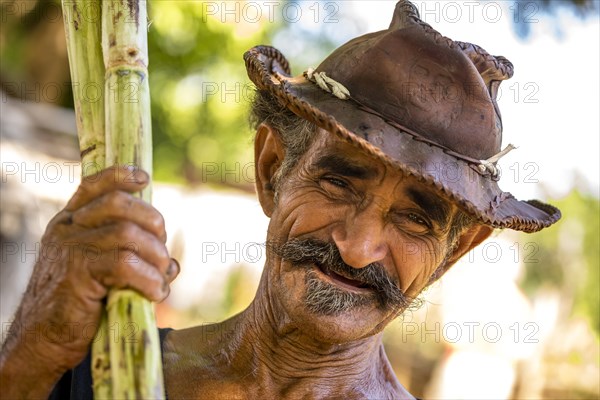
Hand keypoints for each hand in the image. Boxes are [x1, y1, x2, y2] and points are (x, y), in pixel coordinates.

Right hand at [0, 166, 178, 396]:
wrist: (43, 340)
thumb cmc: (78, 305)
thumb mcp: (99, 270)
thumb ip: (128, 255)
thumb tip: (173, 263)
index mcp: (71, 222)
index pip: (94, 185)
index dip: (121, 176)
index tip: (145, 180)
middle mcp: (68, 230)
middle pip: (120, 204)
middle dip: (153, 224)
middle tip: (162, 253)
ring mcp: (70, 250)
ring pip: (128, 234)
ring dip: (156, 257)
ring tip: (162, 279)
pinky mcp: (78, 276)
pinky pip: (125, 264)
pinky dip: (149, 279)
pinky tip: (156, 293)